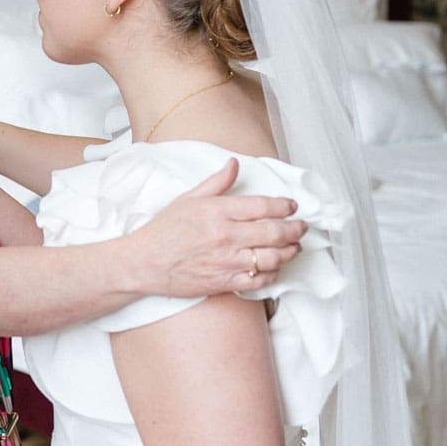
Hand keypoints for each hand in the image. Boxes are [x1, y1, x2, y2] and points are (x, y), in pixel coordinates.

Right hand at [140, 161, 305, 296]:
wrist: (144, 262)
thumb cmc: (164, 230)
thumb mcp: (188, 198)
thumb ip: (216, 182)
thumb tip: (235, 163)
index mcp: (218, 212)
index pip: (263, 206)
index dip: (284, 206)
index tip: (292, 206)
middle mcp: (226, 236)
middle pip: (275, 232)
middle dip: (295, 229)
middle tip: (302, 227)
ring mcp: (227, 261)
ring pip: (272, 258)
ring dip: (289, 252)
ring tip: (295, 248)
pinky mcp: (224, 282)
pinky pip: (258, 281)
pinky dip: (272, 274)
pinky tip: (275, 268)